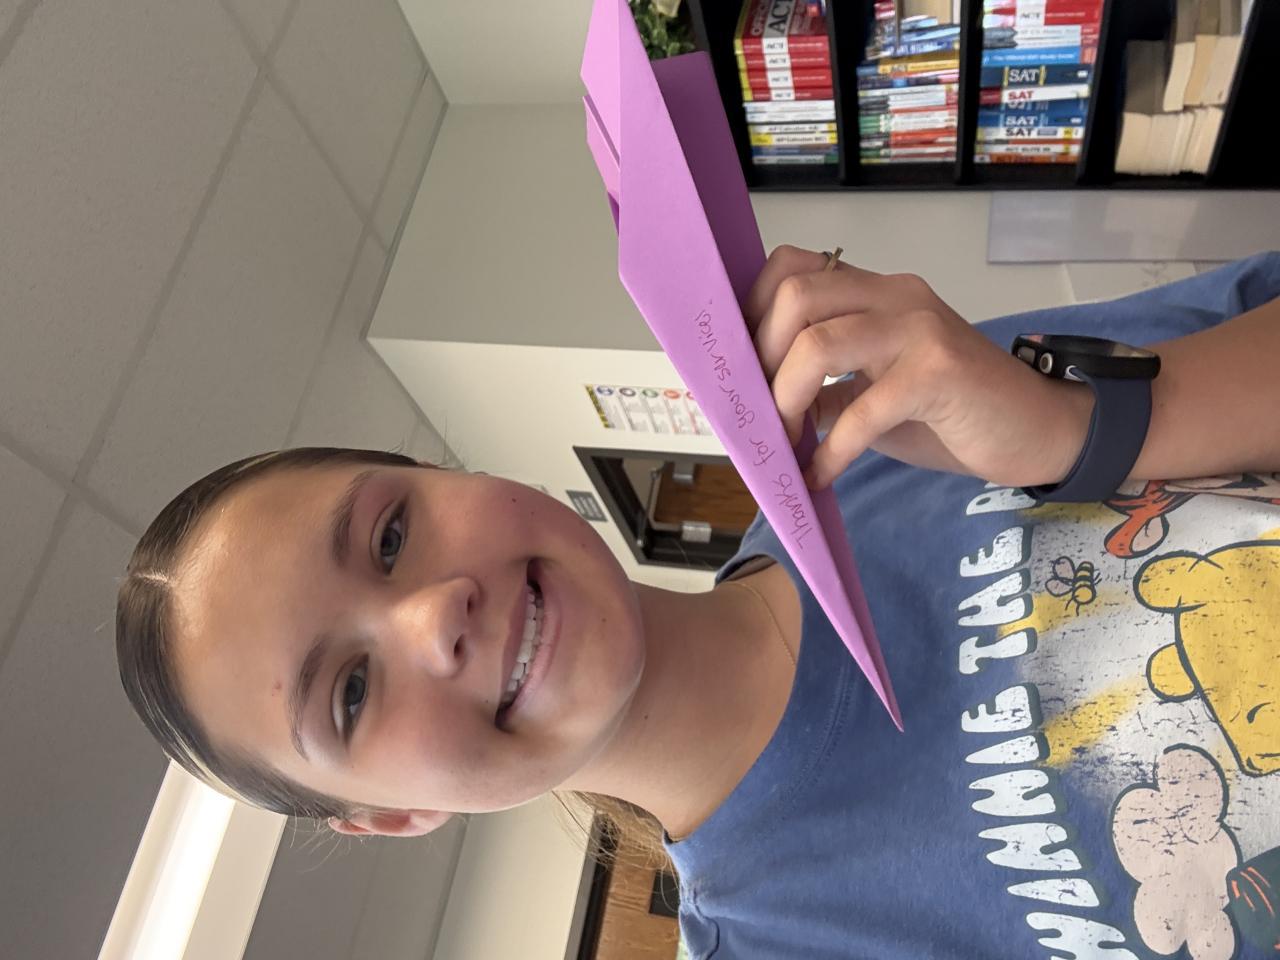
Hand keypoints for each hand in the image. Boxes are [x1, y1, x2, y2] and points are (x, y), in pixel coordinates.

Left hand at [744, 245, 1093, 490]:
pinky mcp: (939, 372)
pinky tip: (823, 477)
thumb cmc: (953, 414)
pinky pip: (861, 410)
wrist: (1040, 431)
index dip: (752, 313)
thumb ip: (822, 386)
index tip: (741, 369)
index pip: (791, 267)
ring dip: (786, 401)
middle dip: (760, 358)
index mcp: (873, 293)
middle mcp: (894, 296)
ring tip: (789, 443)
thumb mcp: (872, 393)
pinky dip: (831, 452)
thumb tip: (757, 404)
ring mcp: (918, 328)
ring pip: (817, 342)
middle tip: (762, 411)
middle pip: (794, 297)